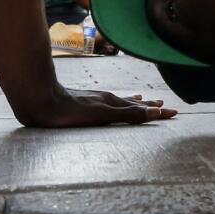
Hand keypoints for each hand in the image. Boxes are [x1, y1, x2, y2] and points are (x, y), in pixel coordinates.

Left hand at [18, 87, 175, 127]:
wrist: (40, 99)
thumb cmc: (69, 110)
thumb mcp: (102, 114)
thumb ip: (127, 114)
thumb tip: (155, 112)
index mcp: (112, 103)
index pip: (141, 108)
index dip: (157, 111)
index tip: (174, 112)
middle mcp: (106, 100)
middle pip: (133, 103)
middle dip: (150, 106)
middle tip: (165, 107)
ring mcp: (94, 100)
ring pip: (121, 101)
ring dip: (135, 103)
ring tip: (146, 100)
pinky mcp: (82, 102)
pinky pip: (108, 102)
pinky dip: (117, 102)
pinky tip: (112, 101)